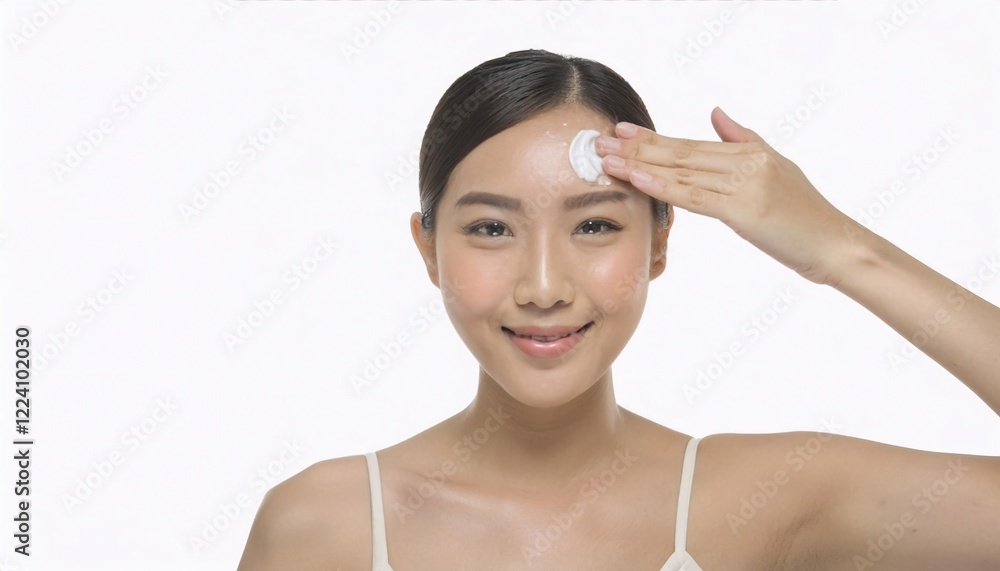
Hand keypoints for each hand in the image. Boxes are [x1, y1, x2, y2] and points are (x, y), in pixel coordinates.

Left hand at [596, 107, 868, 286]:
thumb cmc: (806, 216)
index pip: (690, 144)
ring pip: (681, 172)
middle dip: (636, 148)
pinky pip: (694, 196)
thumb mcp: (777, 167)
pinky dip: (661, 186)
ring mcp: (745, 184)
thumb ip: (743, 139)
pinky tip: (636, 179)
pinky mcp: (744, 210)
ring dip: (639, 165)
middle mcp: (746, 162)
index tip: (621, 131)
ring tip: (606, 159)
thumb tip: (716, 113)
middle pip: (680, 153)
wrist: (836, 245)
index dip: (653, 138)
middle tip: (599, 141)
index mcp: (750, 151)